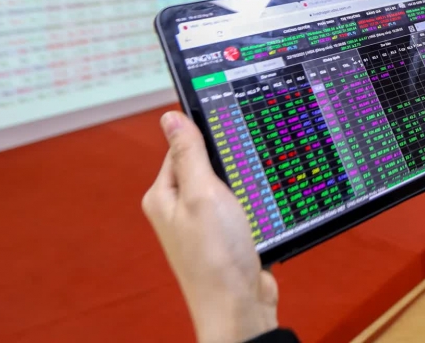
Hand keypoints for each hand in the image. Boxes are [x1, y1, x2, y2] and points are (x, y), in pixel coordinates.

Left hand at [143, 111, 278, 342]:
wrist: (240, 308)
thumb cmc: (215, 258)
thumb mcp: (202, 193)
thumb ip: (188, 153)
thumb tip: (170, 117)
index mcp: (163, 196)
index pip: (181, 147)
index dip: (206, 137)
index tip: (229, 133)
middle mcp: (179, 209)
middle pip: (207, 165)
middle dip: (230, 164)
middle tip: (243, 171)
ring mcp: (202, 224)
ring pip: (229, 186)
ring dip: (245, 186)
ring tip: (252, 196)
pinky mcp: (225, 236)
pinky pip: (241, 207)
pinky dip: (254, 204)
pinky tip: (262, 210)